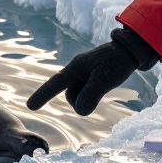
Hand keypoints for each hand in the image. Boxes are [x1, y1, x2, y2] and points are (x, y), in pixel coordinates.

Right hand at [27, 27, 159, 115]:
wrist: (131, 51)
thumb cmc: (117, 62)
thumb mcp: (105, 80)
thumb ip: (91, 96)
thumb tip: (80, 111)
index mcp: (75, 68)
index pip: (55, 84)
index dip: (43, 95)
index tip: (30, 107)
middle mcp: (76, 71)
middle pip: (70, 96)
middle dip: (83, 98)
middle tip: (102, 85)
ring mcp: (83, 75)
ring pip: (78, 96)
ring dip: (90, 96)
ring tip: (104, 83)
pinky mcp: (91, 78)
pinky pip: (86, 93)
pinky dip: (94, 94)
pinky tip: (103, 85)